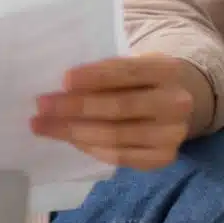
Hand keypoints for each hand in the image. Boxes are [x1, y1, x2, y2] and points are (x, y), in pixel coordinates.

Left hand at [31, 53, 200, 170]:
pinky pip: (120, 156)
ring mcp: (173, 134)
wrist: (181, 102)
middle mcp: (176, 103)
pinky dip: (91, 148)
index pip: (128, 72)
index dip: (95, 77)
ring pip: (116, 135)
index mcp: (168, 69)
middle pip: (119, 107)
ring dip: (73, 131)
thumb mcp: (133, 64)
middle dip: (75, 107)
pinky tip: (69, 140)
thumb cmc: (142, 79)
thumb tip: (61, 87)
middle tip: (41, 105)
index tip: (63, 80)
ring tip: (42, 125)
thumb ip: (106, 71)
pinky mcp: (164, 157)